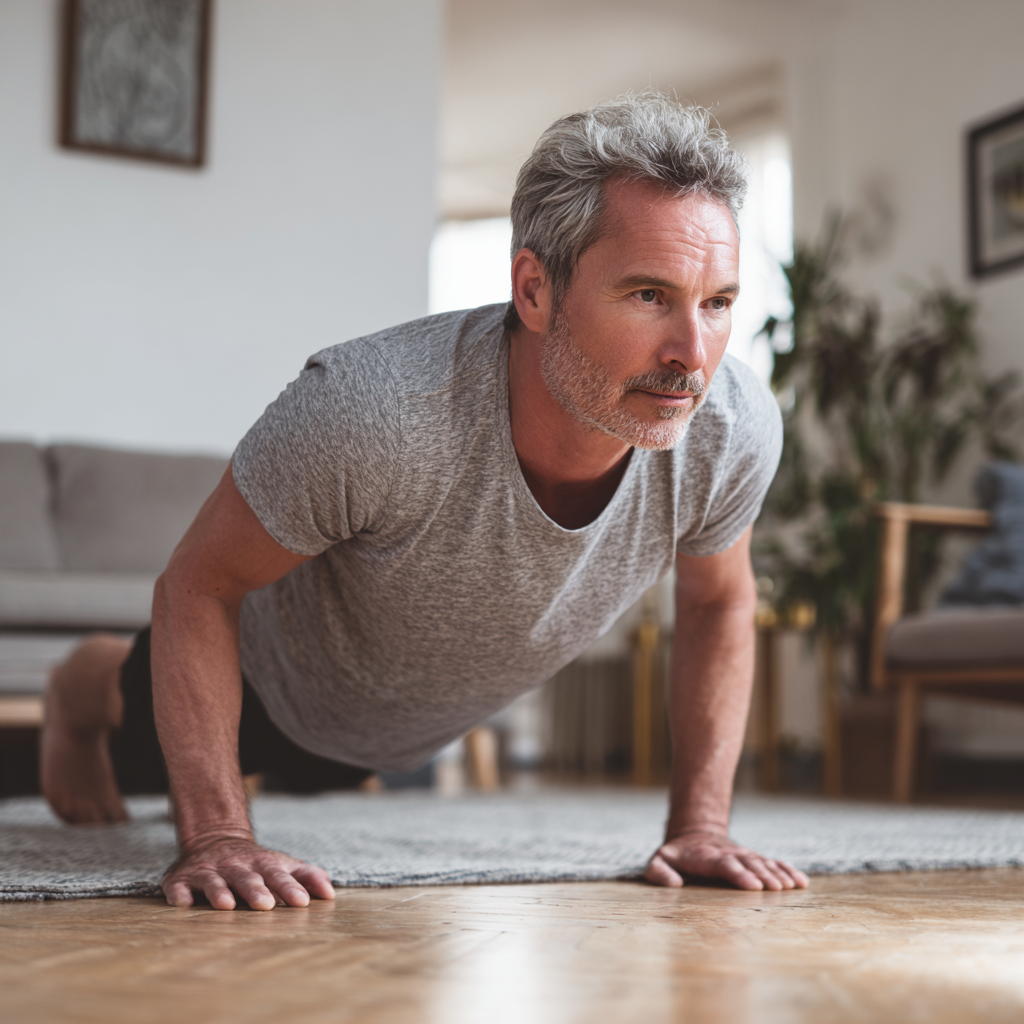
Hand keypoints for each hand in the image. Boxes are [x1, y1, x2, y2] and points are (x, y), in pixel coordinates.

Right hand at [162, 834, 335, 909]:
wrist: (215, 839)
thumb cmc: (256, 863)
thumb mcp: (281, 864)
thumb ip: (306, 875)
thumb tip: (330, 893)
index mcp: (263, 865)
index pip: (280, 875)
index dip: (291, 887)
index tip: (303, 902)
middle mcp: (237, 866)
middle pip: (248, 878)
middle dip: (256, 891)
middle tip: (266, 906)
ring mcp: (209, 871)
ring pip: (215, 881)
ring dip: (220, 892)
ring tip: (227, 905)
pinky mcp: (182, 879)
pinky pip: (179, 887)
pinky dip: (180, 894)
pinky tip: (184, 904)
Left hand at [644, 829, 808, 890]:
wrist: (694, 834)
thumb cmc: (675, 856)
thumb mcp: (658, 861)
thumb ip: (659, 872)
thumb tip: (673, 885)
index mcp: (707, 856)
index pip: (725, 864)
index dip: (739, 874)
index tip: (754, 886)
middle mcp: (729, 854)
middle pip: (749, 864)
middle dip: (763, 876)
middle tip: (778, 889)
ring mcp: (743, 856)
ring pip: (763, 863)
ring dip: (778, 874)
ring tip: (793, 886)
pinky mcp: (753, 860)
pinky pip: (773, 863)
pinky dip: (787, 871)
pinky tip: (801, 882)